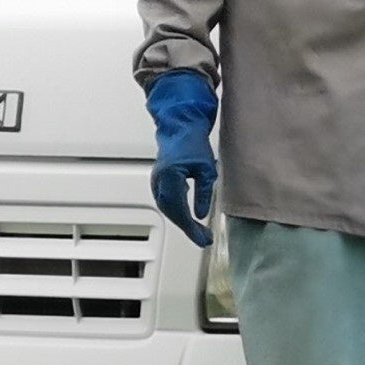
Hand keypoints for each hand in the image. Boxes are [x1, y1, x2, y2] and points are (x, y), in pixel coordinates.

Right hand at [145, 69, 218, 246]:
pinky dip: (176, 212)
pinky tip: (186, 217)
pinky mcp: (158, 179)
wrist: (181, 126)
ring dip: (181, 221)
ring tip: (197, 231)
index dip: (191, 228)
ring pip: (167, 208)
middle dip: (187, 228)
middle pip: (171, 212)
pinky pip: (165, 201)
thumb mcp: (206, 169)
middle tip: (202, 238)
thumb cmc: (193, 141)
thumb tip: (201, 214)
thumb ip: (203, 194)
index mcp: (171, 177)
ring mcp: (157, 180)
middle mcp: (160, 180)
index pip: (180, 210)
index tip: (202, 238)